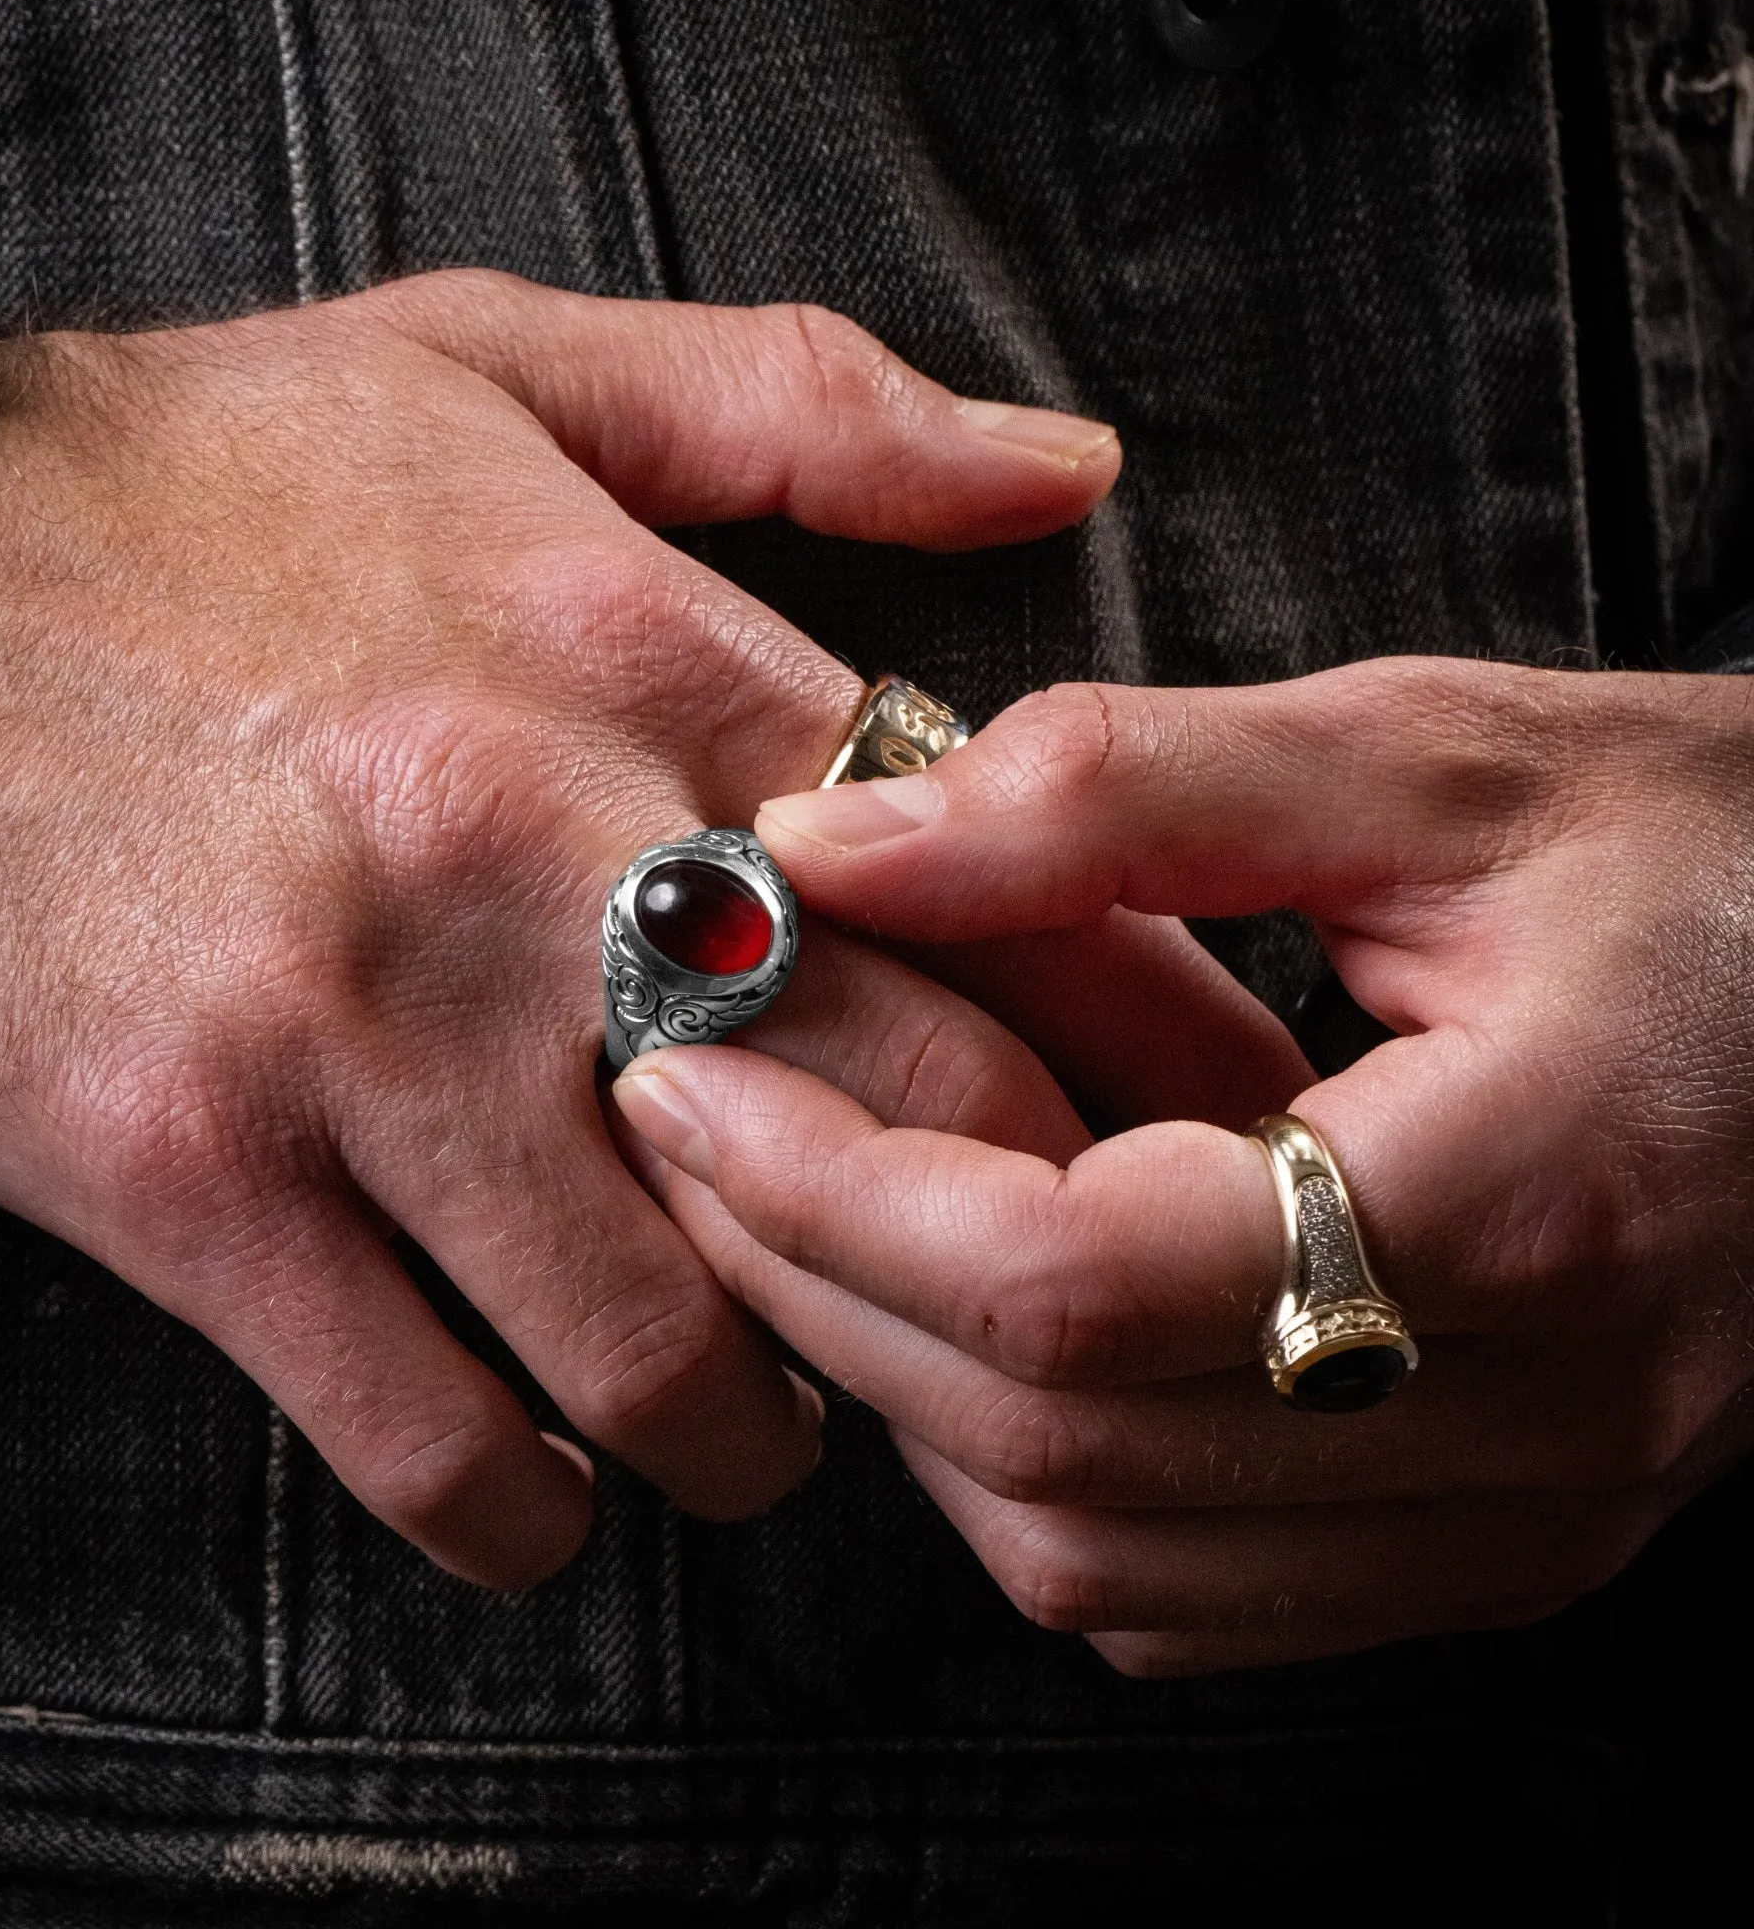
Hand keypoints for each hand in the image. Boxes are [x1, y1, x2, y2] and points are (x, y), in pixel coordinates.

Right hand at [0, 271, 1121, 1587]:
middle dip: (989, 1253)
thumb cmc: (191, 482)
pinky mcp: (187, 1177)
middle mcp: (531, 850)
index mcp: (638, 652)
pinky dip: (528, 1504)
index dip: (1137, 1039)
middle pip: (897, 1127)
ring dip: (757, 1423)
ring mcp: (358, 1031)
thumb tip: (1069, 474)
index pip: (1003, 887)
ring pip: (676, 1343)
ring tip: (757, 1408)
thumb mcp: (505, 361)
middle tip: (1006, 1307)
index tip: (1198, 1136)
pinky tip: (546, 1473)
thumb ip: (812, 408)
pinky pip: (433, 1436)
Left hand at [613, 659, 1753, 1669]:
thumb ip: (1111, 794)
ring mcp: (1520, 1514)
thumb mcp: (1425, 758)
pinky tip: (986, 1315)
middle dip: (818, 1282)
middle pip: (1053, 1442)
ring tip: (816, 1205)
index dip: (833, 1191)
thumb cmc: (1714, 855)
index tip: (692, 1078)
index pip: (1079, 1283)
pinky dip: (1028, 1466)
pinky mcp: (1496, 1537)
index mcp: (1527, 1197)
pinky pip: (1186, 1587)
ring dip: (904, 1387)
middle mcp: (1532, 1416)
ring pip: (1096, 1555)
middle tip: (704, 1125)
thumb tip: (829, 848)